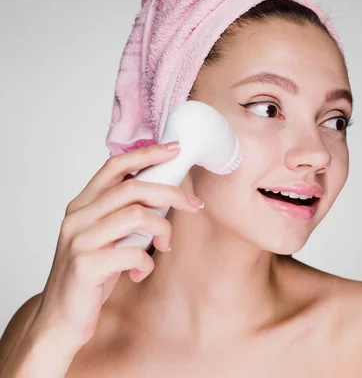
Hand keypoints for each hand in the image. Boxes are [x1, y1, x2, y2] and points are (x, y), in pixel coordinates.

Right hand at [30, 141, 201, 349]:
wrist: (60, 319)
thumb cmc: (91, 276)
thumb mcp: (106, 238)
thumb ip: (123, 215)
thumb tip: (166, 194)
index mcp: (81, 206)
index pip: (114, 166)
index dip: (146, 154)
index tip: (174, 149)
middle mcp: (77, 217)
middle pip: (133, 188)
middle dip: (171, 192)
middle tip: (194, 205)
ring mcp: (79, 240)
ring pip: (137, 215)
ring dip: (163, 229)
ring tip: (164, 246)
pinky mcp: (86, 265)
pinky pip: (133, 253)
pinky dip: (147, 263)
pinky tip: (141, 272)